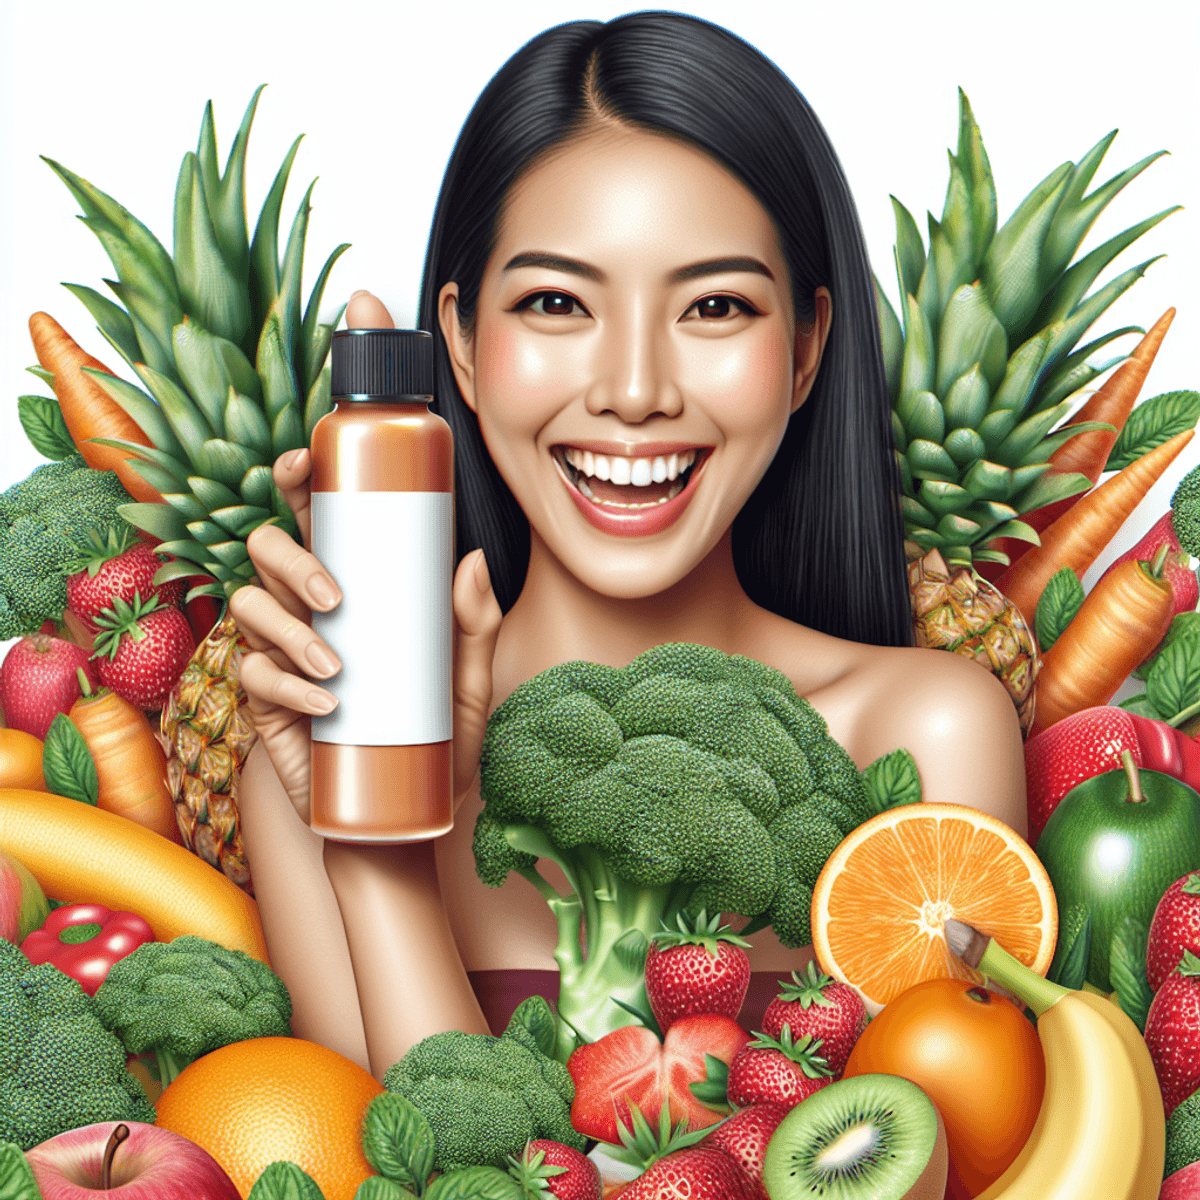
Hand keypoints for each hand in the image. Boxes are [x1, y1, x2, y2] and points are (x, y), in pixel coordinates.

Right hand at [233, 291, 501, 823]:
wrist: (408, 812)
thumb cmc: (436, 737)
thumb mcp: (468, 680)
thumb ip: (474, 625)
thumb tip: (472, 559)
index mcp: (350, 585)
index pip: (313, 518)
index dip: (296, 479)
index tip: (305, 460)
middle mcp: (305, 608)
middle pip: (266, 549)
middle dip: (292, 558)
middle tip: (337, 595)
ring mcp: (279, 653)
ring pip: (247, 605)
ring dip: (287, 628)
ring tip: (339, 663)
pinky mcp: (265, 702)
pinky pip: (252, 675)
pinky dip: (288, 684)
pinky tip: (329, 704)